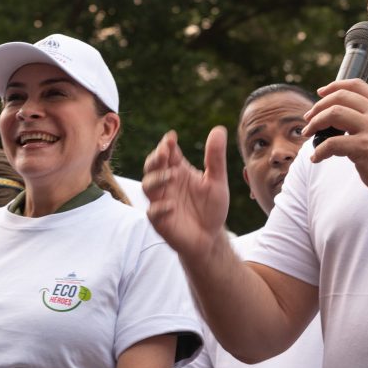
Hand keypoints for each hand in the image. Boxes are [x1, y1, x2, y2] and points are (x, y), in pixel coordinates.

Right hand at [142, 128, 230, 258]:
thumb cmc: (211, 208)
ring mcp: (161, 202)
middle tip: (164, 152)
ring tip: (171, 175)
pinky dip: (160, 208)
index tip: (171, 137)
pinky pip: (153, 213)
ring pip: (148, 187)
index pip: (168, 153)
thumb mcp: (217, 181)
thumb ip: (215, 157)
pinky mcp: (160, 221)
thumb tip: (219, 129)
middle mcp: (166, 184)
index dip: (166, 145)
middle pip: (152, 167)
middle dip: (156, 158)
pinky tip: (171, 205)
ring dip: (157, 179)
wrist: (211, 238)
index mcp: (178, 170)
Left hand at [302, 79, 367, 202]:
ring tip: (308, 134)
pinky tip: (317, 158)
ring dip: (315, 123)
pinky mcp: (363, 147)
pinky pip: (331, 143)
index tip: (321, 93)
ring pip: (333, 113)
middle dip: (319, 106)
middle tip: (308, 118)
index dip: (335, 86)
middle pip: (340, 97)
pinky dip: (319, 151)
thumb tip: (341, 121)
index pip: (356, 85)